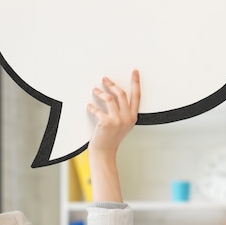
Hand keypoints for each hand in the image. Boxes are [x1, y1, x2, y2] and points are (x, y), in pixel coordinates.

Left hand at [86, 70, 139, 202]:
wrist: (104, 152)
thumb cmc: (111, 138)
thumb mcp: (123, 125)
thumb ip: (123, 112)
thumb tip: (114, 95)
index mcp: (132, 117)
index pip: (136, 96)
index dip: (136, 82)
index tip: (134, 72)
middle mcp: (127, 118)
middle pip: (121, 94)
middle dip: (112, 84)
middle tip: (105, 79)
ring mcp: (117, 120)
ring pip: (109, 98)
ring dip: (100, 92)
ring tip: (95, 90)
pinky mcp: (106, 122)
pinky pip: (97, 109)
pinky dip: (91, 107)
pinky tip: (89, 106)